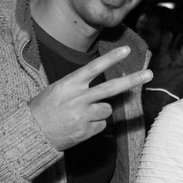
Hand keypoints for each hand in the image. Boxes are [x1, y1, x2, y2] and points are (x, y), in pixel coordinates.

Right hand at [28, 46, 151, 150]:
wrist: (32, 132)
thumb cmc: (45, 108)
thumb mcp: (59, 89)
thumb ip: (80, 86)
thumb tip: (105, 89)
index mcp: (69, 84)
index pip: (94, 68)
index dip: (111, 58)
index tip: (126, 50)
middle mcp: (78, 98)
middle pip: (111, 88)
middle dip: (132, 80)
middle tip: (149, 74)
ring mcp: (83, 116)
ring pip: (107, 110)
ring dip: (100, 111)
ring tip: (82, 114)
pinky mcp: (86, 131)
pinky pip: (102, 125)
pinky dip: (95, 125)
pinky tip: (81, 125)